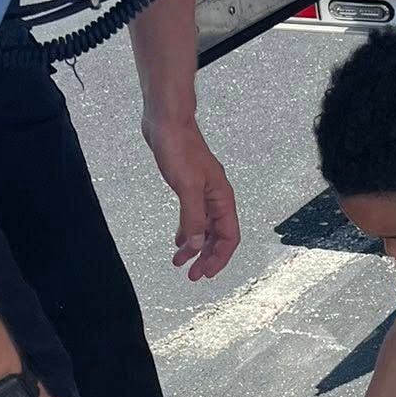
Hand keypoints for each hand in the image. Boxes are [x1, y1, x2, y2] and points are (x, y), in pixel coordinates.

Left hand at [143, 113, 240, 280]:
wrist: (166, 121)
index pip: (229, 237)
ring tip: (180, 263)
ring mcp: (203, 193)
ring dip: (195, 247)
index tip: (204, 273)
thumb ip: (193, 218)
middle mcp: (216, 198)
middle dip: (206, 257)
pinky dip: (187, 232)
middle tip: (192, 275)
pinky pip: (193, 218)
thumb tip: (196, 246)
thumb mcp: (186, 186)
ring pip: (205, 229)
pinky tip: (179, 241)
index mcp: (222, 198)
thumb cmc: (179, 147)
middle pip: (218, 237)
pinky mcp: (188, 187)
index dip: (218, 258)